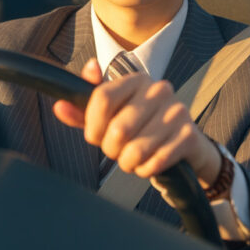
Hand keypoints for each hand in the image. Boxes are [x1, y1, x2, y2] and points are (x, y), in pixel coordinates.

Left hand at [53, 58, 221, 186]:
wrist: (185, 144)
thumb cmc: (141, 128)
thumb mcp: (110, 117)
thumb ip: (83, 111)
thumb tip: (60, 106)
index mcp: (136, 79)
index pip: (102, 98)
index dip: (92, 125)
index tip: (95, 136)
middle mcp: (159, 89)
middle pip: (118, 129)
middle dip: (112, 149)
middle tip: (119, 150)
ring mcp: (177, 111)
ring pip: (135, 150)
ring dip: (129, 163)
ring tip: (134, 158)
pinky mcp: (189, 135)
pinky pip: (154, 162)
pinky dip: (146, 170)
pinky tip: (150, 163)